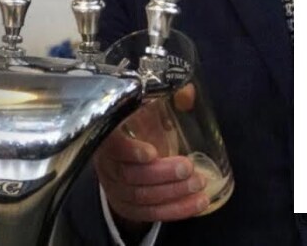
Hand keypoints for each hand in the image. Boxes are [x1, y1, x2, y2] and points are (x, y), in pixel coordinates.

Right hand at [93, 96, 209, 226]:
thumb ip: (166, 99)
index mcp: (108, 137)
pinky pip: (150, 214)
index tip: (152, 152)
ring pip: (142, 197)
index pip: (111, 146)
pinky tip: (198, 204)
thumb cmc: (136, 127)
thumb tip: (188, 93)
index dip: (129, 151)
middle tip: (189, 168)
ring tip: (199, 185)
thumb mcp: (146, 110)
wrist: (119, 155)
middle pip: (130, 175)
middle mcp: (107, 165)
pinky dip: (176, 211)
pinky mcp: (128, 207)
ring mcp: (115, 189)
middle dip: (162, 174)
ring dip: (173, 194)